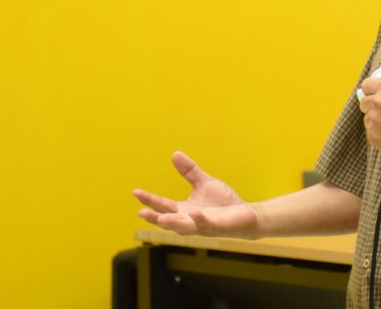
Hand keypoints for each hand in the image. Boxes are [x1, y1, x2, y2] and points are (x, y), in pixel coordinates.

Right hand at [133, 151, 258, 236]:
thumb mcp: (204, 183)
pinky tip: (194, 212)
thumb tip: (174, 154)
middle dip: (154, 217)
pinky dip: (199, 219)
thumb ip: (189, 172)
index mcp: (183, 210)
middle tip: (141, 212)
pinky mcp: (216, 227)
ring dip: (172, 223)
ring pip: (184, 227)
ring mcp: (201, 226)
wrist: (245, 214)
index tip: (135, 191)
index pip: (163, 205)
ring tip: (160, 218)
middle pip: (168, 220)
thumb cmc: (223, 202)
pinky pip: (205, 224)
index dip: (149, 200)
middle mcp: (189, 220)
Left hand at [357, 77, 380, 159]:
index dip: (371, 90)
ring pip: (368, 118)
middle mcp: (377, 103)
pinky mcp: (373, 136)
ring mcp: (373, 121)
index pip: (366, 84)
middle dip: (373, 106)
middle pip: (364, 102)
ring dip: (376, 120)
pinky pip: (371, 131)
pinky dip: (379, 132)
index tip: (375, 94)